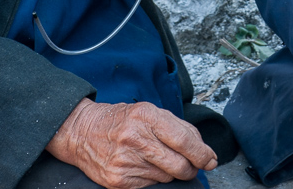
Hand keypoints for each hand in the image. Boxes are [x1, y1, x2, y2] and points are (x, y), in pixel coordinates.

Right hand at [46, 99, 217, 188]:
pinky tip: (143, 166)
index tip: (211, 160)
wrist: (81, 132)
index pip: (184, 140)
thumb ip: (178, 128)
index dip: (202, 154)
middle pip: (179, 164)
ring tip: (157, 159)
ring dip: (170, 172)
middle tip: (191, 166)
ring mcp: (126, 161)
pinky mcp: (118, 180)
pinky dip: (153, 179)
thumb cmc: (120, 120)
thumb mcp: (149, 112)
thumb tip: (205, 151)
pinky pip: (150, 186)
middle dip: (191, 168)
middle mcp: (135, 138)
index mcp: (146, 116)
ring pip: (166, 177)